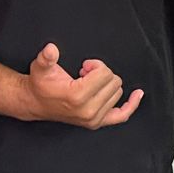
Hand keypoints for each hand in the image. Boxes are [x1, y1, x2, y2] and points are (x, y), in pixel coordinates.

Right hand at [25, 44, 142, 127]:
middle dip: (101, 73)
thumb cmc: (41, 85)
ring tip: (88, 84)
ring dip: (106, 84)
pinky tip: (138, 94)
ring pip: (117, 93)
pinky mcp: (97, 123)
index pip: (104, 73)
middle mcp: (88, 110)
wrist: (36, 103)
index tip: (84, 67)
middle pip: (113, 82)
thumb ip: (46, 58)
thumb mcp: (40, 67)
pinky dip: (131, 104)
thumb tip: (51, 49)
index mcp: (77, 96)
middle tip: (84, 75)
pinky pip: (122, 115)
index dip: (95, 65)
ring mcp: (94, 119)